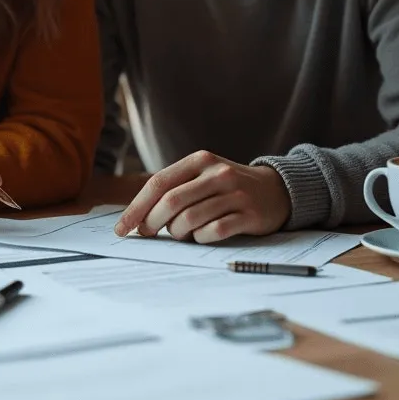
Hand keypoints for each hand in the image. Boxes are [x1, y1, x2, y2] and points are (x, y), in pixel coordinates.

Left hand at [113, 151, 290, 243]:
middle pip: (171, 202)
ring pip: (190, 219)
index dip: (136, 208)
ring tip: (181, 234)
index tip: (121, 229)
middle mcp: (217, 173)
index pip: (158, 183)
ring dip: (177, 233)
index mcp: (199, 160)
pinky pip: (213, 231)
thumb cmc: (228, 187)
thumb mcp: (203, 176)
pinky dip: (200, 239)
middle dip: (152, 223)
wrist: (277, 190)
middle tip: (148, 234)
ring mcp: (234, 193)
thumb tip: (138, 219)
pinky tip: (201, 237)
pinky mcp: (249, 214)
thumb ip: (175, 189)